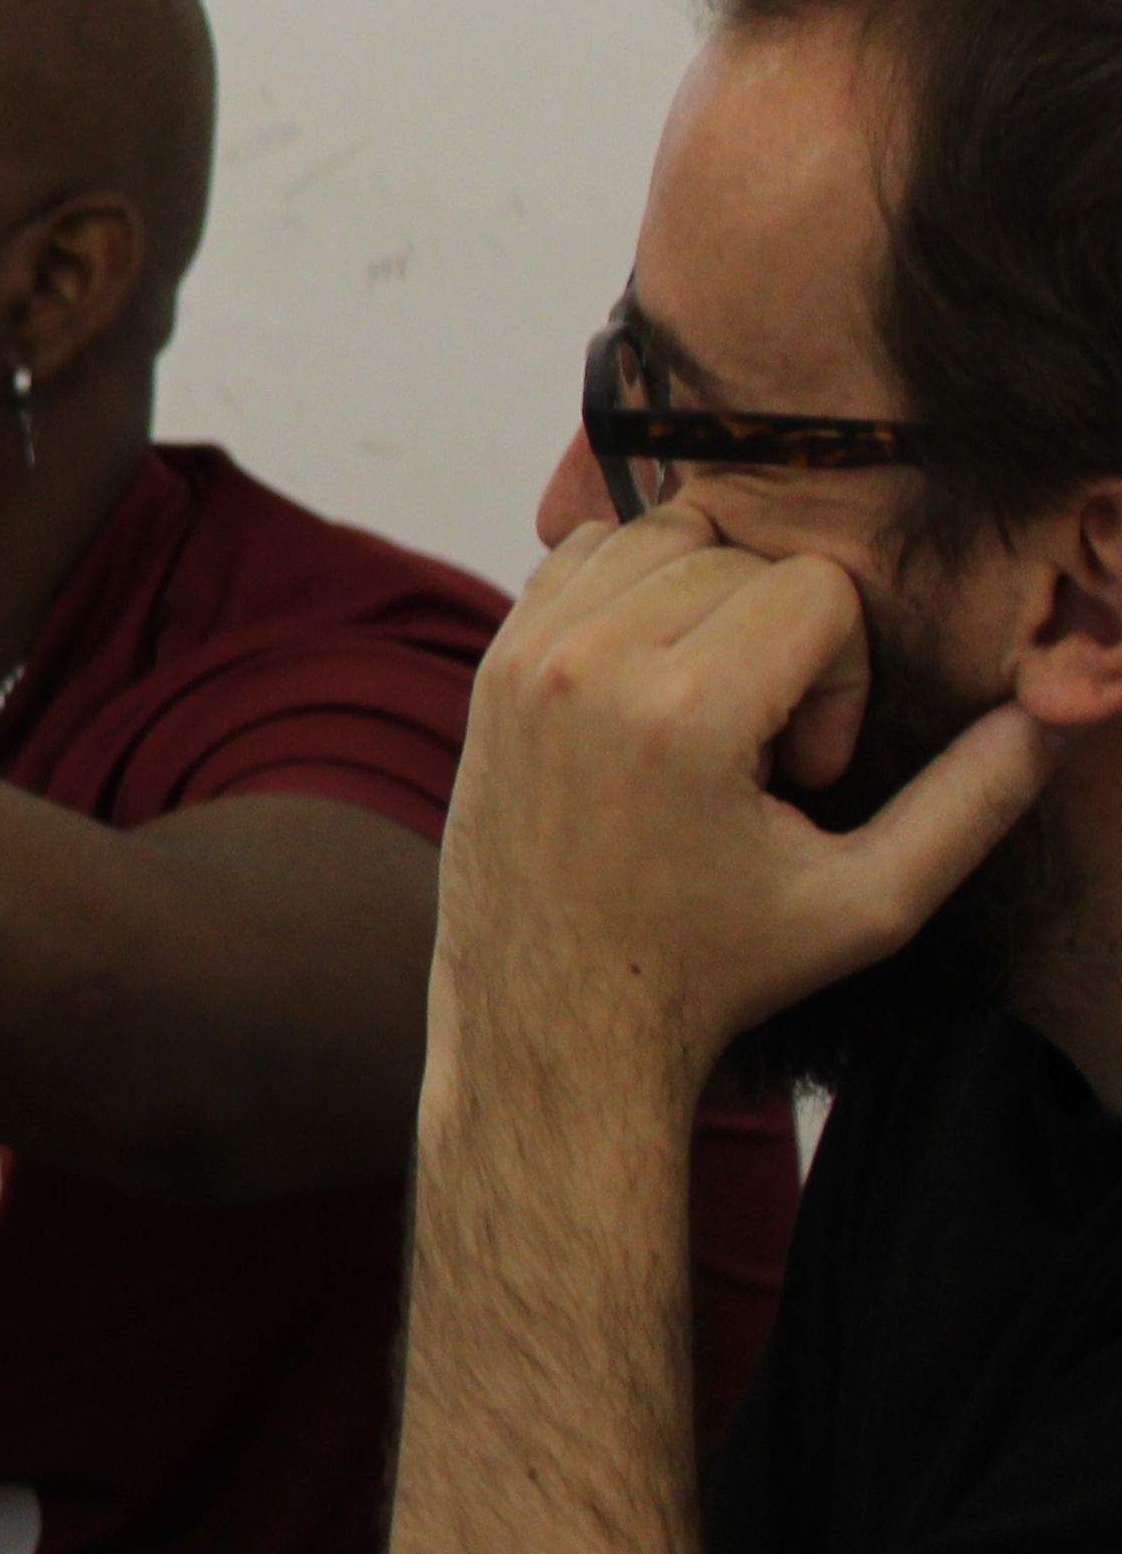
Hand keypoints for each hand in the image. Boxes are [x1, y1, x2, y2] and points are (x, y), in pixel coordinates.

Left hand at [433, 510, 1062, 1109]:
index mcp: (680, 714)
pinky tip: (655, 695)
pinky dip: (639, 596)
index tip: (803, 770)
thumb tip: (1068, 706)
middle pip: (743, 554)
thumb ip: (980, 797)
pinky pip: (586, 553)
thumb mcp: (873, 901)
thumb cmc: (719, 967)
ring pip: (665, 536)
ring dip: (711, 606)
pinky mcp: (491, 662)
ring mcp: (523, 656)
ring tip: (707, 722)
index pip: (817, 588)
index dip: (843, 675)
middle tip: (756, 759)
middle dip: (779, 643)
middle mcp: (587, 666)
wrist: (556, 1017)